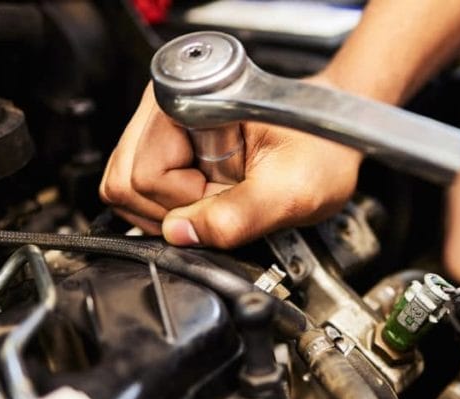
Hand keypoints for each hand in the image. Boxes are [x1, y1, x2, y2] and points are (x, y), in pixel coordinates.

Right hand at [100, 79, 362, 246]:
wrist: (335, 131)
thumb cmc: (323, 147)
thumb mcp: (291, 192)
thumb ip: (238, 217)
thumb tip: (180, 235)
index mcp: (188, 103)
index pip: (142, 177)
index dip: (186, 203)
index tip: (229, 196)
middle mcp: (163, 108)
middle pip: (124, 183)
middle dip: (172, 210)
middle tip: (223, 199)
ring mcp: (160, 126)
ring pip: (128, 190)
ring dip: (173, 210)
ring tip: (220, 195)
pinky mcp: (165, 146)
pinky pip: (143, 192)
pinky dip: (175, 207)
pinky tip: (210, 196)